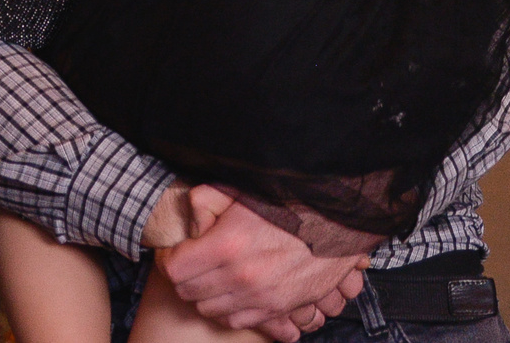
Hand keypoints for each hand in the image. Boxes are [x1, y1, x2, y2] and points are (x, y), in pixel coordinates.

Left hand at [160, 187, 366, 339]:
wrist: (339, 218)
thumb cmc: (293, 199)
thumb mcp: (244, 189)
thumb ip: (207, 200)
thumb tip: (190, 221)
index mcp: (227, 245)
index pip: (174, 269)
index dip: (169, 258)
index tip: (176, 249)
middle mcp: (241, 278)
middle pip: (189, 292)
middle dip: (186, 276)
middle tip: (194, 259)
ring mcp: (261, 297)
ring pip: (210, 310)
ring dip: (206, 294)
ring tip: (215, 273)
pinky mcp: (279, 307)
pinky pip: (238, 320)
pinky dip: (230, 308)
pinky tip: (236, 288)